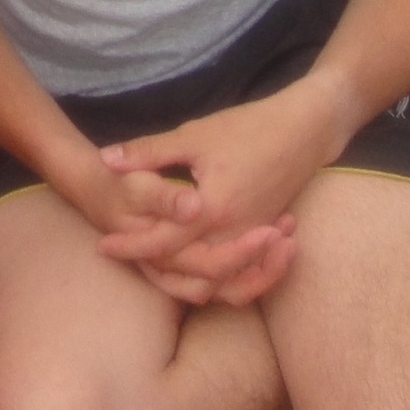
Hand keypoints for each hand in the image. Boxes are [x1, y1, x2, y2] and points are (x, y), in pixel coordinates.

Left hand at [39, 149, 291, 306]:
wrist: (306, 130)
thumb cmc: (249, 128)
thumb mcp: (194, 136)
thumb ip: (149, 152)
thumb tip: (106, 159)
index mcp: (212, 210)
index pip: (163, 242)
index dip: (131, 245)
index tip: (103, 246)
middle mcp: (234, 233)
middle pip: (188, 271)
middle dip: (155, 269)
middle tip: (123, 258)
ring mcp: (252, 239)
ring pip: (215, 281)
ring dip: (185, 279)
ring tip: (155, 268)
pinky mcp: (264, 236)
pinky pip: (236, 272)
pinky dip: (214, 276)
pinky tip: (192, 262)